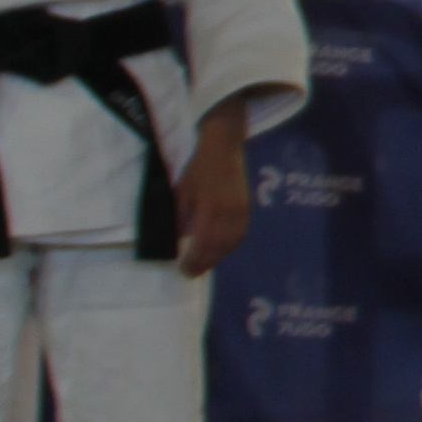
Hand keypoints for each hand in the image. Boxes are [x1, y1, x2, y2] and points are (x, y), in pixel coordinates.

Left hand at [174, 112, 253, 279]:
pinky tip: (220, 251)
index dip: (193, 259)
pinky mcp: (247, 208)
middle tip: (190, 274)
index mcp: (209, 206)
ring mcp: (241, 210)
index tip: (182, 270)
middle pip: (218, 246)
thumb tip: (174, 241)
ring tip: (203, 266)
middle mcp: (228, 212)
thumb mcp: (181, 190)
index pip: (202, 242)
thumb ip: (178, 216)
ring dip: (217, 258)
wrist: (224, 147)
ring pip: (230, 242)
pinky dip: (229, 247)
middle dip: (204, 263)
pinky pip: (240, 234)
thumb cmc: (199, 167)